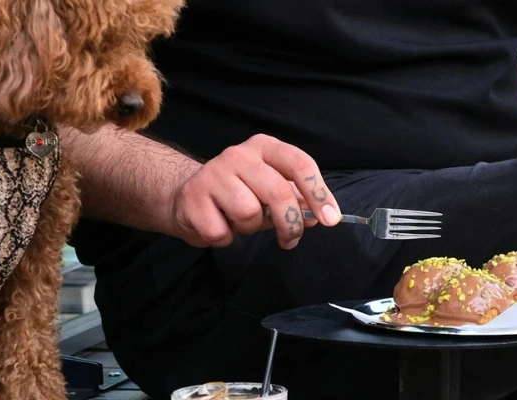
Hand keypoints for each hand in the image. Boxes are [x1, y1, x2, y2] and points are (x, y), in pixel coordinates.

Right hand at [169, 134, 341, 248]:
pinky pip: (222, 231)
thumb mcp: (269, 188)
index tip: (330, 219)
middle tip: (290, 239)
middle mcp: (238, 155)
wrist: (186, 195)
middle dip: (290, 222)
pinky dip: (226, 238)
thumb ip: (295, 198)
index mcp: (263, 147)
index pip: (299, 163)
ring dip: (250, 228)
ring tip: (240, 222)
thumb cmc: (236, 192)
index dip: (318, 193)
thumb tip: (321, 215)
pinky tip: (220, 226)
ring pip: (249, 213)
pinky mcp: (193, 198)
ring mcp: (213, 174)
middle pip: (278, 191)